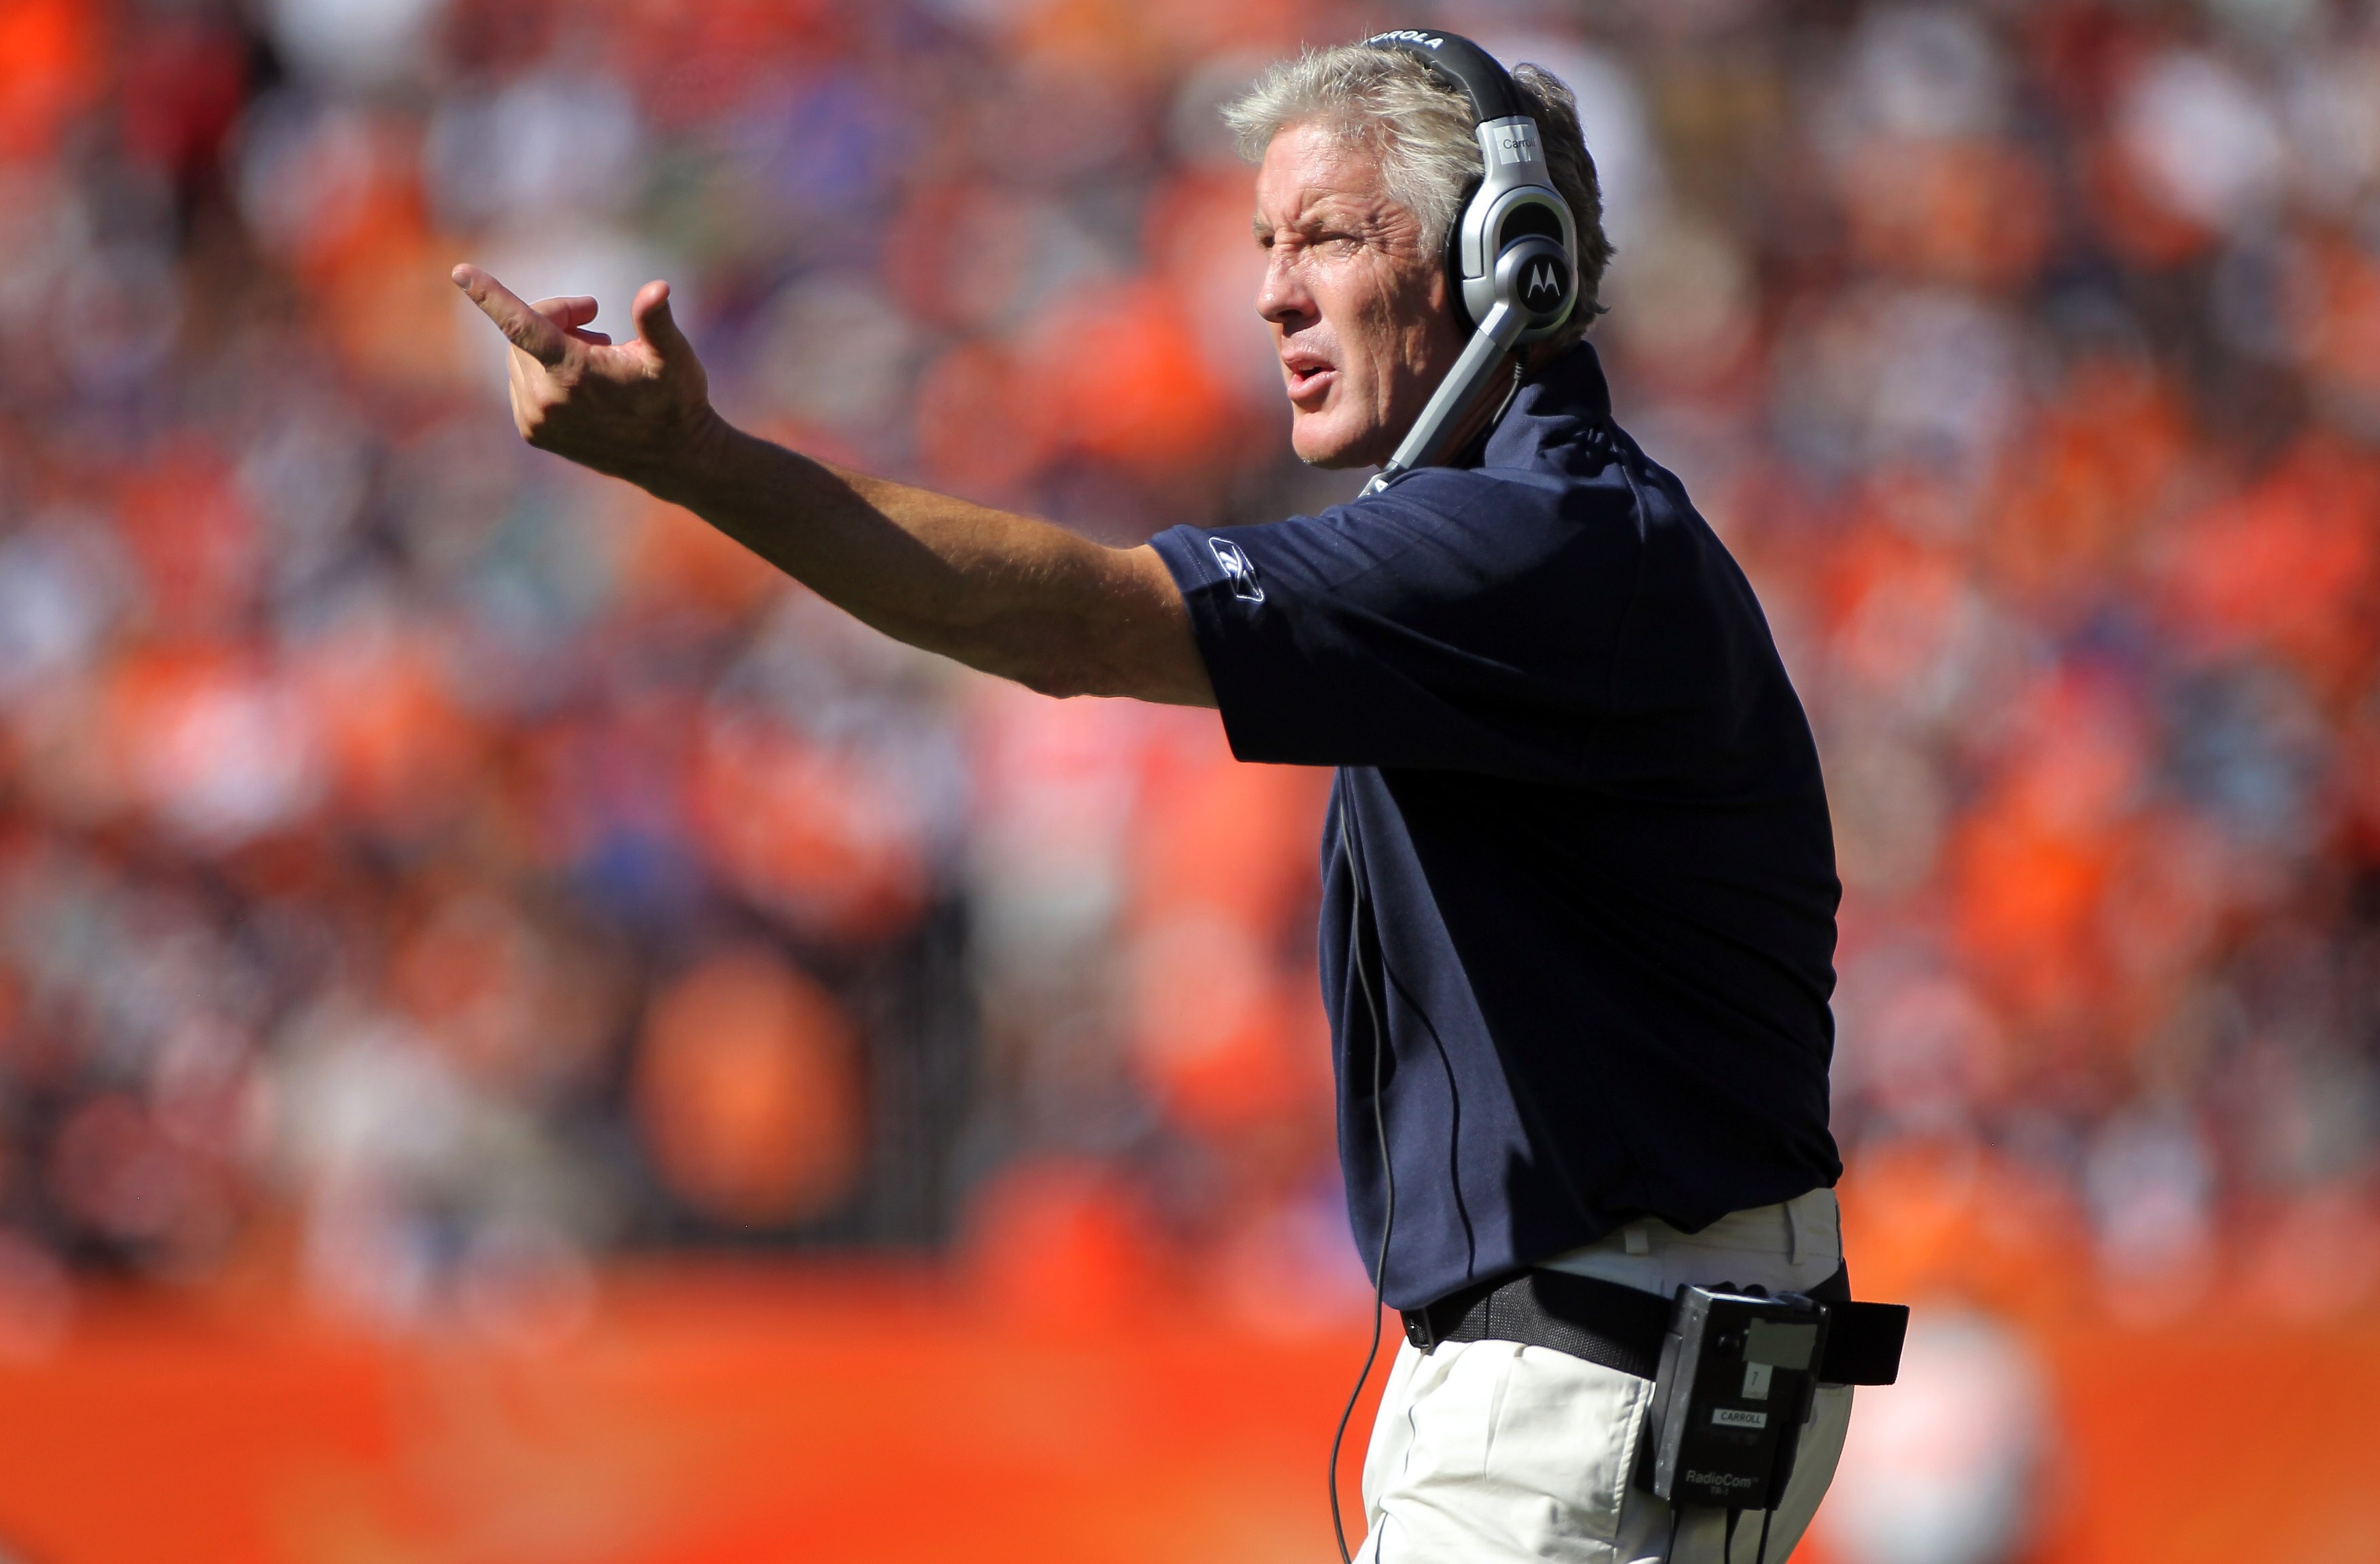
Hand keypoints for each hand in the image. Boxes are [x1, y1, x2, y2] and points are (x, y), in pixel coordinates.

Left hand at [451, 264, 717, 491]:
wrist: (671, 457)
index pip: (521, 326)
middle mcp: (546, 400)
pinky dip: (542, 370)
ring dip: (549, 344)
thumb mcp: (673, 356)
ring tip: (594, 353)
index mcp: (573, 373)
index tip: (460, 272)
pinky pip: (520, 382)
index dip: (490, 296)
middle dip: (554, 316)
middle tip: (595, 317)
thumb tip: (657, 288)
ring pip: (519, 357)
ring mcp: (536, 419)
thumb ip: (656, 321)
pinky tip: (580, 382)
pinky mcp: (532, 432)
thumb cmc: (676, 399)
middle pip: (524, 334)